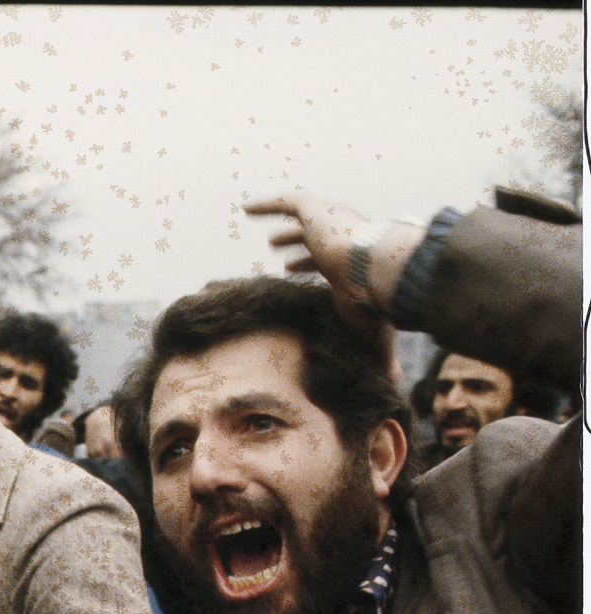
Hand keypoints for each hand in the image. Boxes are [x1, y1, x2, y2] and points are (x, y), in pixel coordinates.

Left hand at [243, 190, 413, 369]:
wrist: (379, 269)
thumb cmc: (377, 301)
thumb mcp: (373, 332)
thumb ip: (380, 355)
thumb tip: (395, 384)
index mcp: (350, 264)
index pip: (326, 262)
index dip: (309, 264)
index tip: (290, 269)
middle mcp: (342, 240)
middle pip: (314, 241)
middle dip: (297, 244)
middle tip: (276, 249)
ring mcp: (329, 224)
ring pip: (303, 220)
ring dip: (287, 229)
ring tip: (268, 237)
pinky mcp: (317, 211)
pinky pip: (288, 202)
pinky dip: (268, 204)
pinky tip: (246, 208)